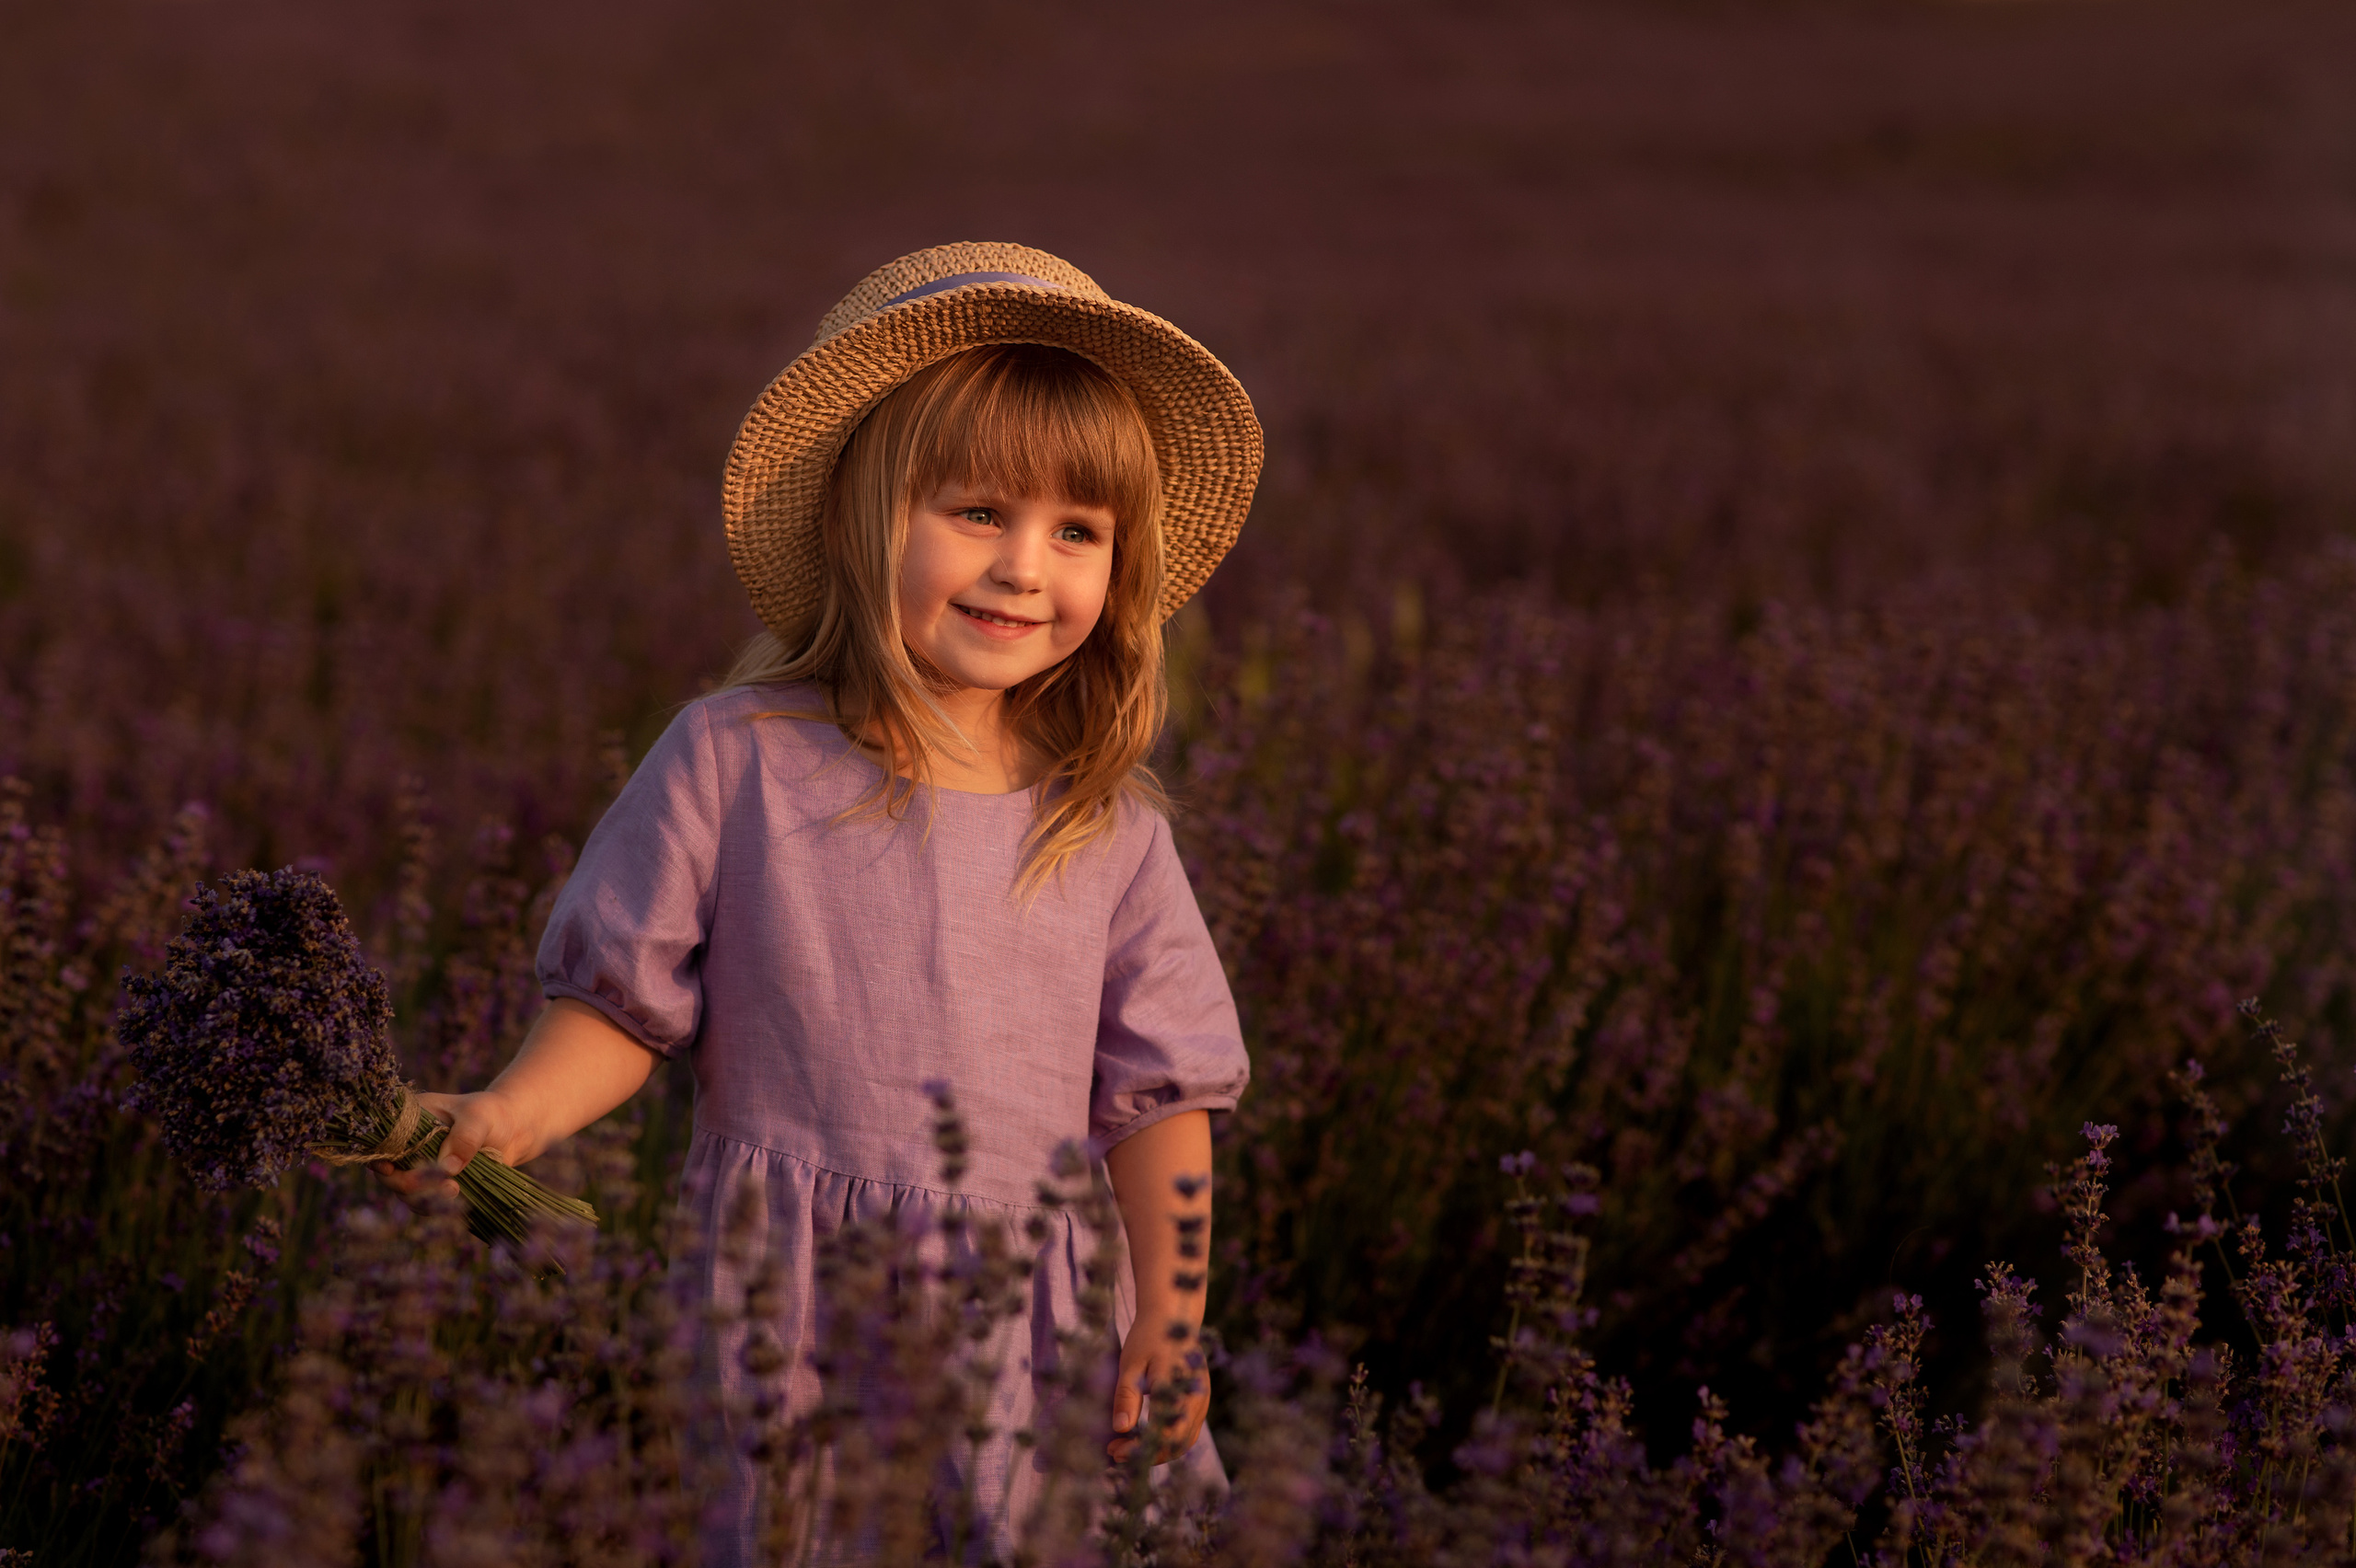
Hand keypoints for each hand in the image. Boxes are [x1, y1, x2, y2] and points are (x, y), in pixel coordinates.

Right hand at [367, 1087, 537, 1198]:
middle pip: (389, 1172)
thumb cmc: (492, 1114)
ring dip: (423, 1197)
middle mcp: (408, 1143)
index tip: (391, 1169)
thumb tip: (448, 1168)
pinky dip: (434, 1205)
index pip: (382, 1140)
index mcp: (410, 1117)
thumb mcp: (480, 1118)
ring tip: (455, 1191)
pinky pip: (423, 1201)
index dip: (380, 1156)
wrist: (511, 1129)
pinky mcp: (432, 1183)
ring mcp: (418, 1165)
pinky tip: (457, 1198)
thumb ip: (465, 1138)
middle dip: (407, 1183)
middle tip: (440, 1184)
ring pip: (404, 1191)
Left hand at [1107, 1322, 1210, 1465]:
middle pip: (1175, 1444)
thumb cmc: (1148, 1337)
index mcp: (1178, 1389)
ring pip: (1183, 1441)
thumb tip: (1121, 1428)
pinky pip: (1188, 1431)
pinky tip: (1145, 1437)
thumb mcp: (1131, 1364)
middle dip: (1146, 1454)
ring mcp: (1202, 1401)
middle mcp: (1196, 1399)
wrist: (1174, 1317)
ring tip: (1128, 1448)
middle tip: (1115, 1452)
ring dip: (1157, 1451)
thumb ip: (1126, 1397)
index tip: (1115, 1450)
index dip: (1140, 1449)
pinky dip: (1167, 1441)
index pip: (1163, 1435)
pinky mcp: (1200, 1401)